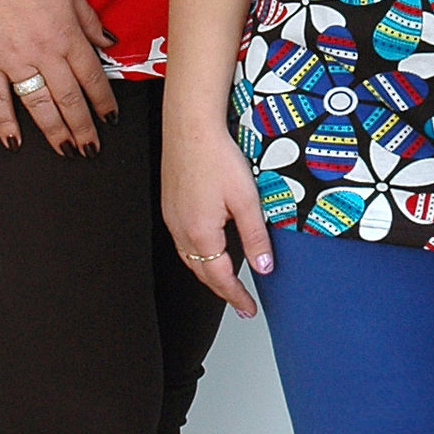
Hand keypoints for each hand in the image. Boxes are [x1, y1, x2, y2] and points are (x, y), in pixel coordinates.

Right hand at [0, 0, 116, 155]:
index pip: (92, 77)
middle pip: (69, 99)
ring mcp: (14, 62)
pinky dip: (5, 125)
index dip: (104, 101)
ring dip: (55, 132)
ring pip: (39, 106)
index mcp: (66, 35)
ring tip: (66, 151)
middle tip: (91, 147)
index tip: (110, 118)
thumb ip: (89, 20)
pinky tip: (14, 142)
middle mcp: (44, 53)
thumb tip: (108, 42)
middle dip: (83, 127)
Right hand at [162, 114, 273, 318]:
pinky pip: (182, 240)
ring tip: (226, 281)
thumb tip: (263, 267)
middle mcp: (180, 229)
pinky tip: (208, 248)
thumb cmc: (216, 155)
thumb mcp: (246, 199)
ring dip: (208, 273)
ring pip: (190, 258)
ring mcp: (172, 217)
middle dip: (223, 290)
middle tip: (241, 302)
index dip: (237, 297)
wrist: (190, 125)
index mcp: (200, 233)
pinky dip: (197, 254)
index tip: (249, 308)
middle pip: (202, 272)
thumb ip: (255, 237)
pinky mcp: (170, 204)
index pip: (220, 278)